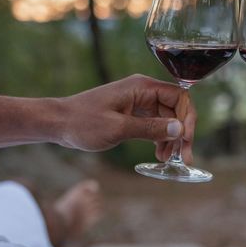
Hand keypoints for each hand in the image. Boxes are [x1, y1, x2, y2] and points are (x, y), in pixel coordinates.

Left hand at [58, 74, 195, 162]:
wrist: (58, 123)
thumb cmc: (83, 122)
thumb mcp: (118, 128)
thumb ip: (150, 128)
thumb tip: (179, 130)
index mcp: (141, 87)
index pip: (179, 97)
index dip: (188, 118)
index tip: (186, 140)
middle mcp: (142, 91)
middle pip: (175, 109)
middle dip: (181, 133)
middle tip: (184, 157)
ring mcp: (137, 102)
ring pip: (166, 118)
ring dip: (171, 138)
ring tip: (168, 159)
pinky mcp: (131, 113)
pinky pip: (154, 123)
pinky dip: (159, 138)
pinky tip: (158, 153)